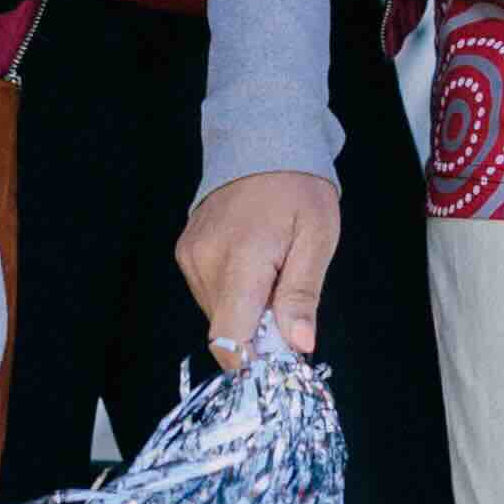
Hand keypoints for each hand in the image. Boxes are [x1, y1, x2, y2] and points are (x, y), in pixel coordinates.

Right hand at [176, 168, 339, 365]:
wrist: (262, 142)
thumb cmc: (297, 187)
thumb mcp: (317, 238)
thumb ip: (302, 295)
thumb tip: (298, 344)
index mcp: (241, 260)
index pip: (229, 339)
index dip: (254, 360)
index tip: (282, 357)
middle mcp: (206, 261)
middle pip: (226, 330)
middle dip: (258, 333)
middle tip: (288, 307)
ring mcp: (191, 256)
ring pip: (217, 314)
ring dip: (246, 312)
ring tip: (272, 277)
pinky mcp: (186, 251)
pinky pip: (209, 292)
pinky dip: (234, 293)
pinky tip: (254, 267)